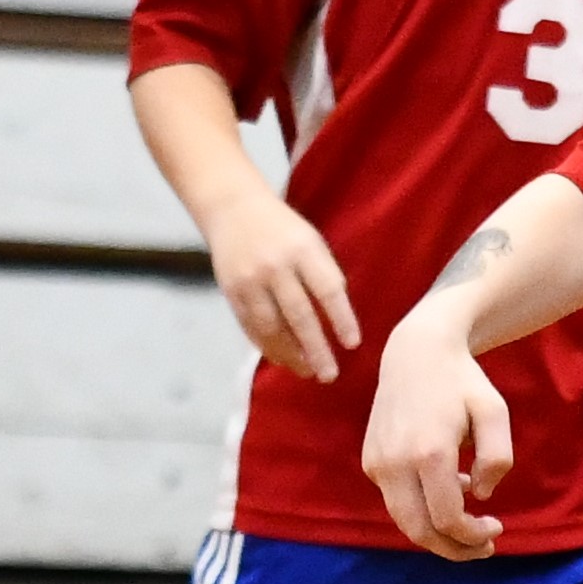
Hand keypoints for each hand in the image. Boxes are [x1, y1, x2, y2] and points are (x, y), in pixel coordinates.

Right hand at [205, 189, 361, 381]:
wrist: (233, 208)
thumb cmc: (284, 232)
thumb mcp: (311, 243)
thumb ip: (325, 277)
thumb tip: (339, 324)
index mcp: (303, 250)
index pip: (328, 290)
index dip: (342, 319)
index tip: (352, 345)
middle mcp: (275, 265)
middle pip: (299, 316)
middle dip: (316, 349)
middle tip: (330, 375)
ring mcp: (249, 279)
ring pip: (272, 328)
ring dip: (291, 354)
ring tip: (307, 371)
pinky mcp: (230, 291)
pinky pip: (251, 327)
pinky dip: (267, 347)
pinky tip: (283, 359)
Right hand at [359, 305, 510, 559]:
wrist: (416, 353)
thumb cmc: (463, 382)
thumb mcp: (495, 412)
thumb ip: (497, 458)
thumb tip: (478, 495)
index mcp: (429, 452)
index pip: (448, 519)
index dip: (473, 536)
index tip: (496, 530)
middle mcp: (395, 462)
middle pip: (419, 532)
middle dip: (454, 548)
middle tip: (483, 547)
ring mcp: (377, 462)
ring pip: (404, 521)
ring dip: (438, 534)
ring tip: (469, 525)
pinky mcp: (370, 460)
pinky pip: (396, 501)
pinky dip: (422, 509)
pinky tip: (448, 491)